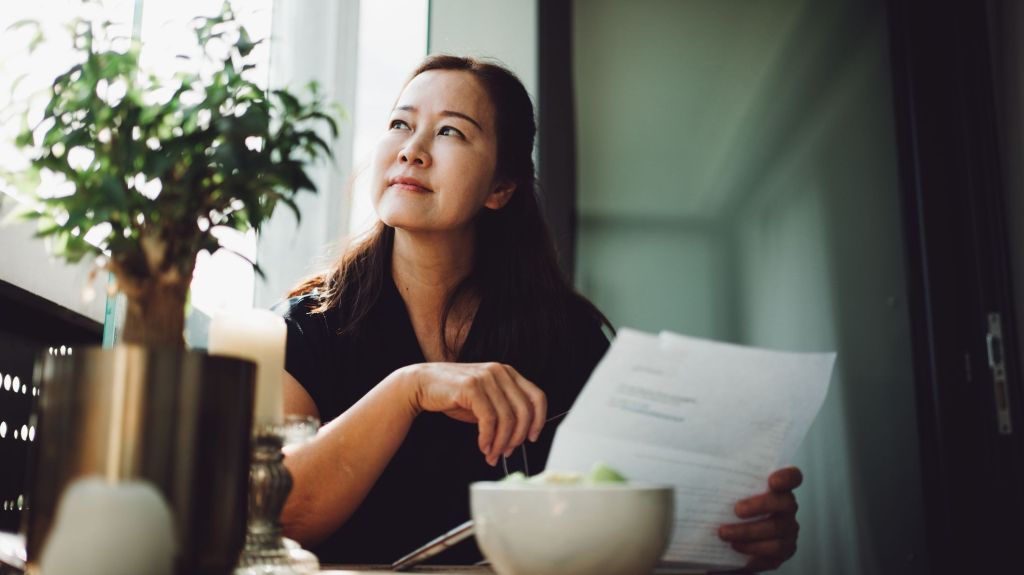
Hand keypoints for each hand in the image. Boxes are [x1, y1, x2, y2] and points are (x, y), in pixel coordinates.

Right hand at [400, 362, 546, 466]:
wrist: (421, 384)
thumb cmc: (453, 395)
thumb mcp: (485, 401)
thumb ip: (503, 412)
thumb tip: (518, 437)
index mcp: (508, 373)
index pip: (537, 396)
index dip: (539, 420)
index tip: (532, 438)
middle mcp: (500, 372)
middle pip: (524, 411)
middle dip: (517, 438)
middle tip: (506, 453)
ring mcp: (486, 377)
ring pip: (506, 418)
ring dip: (500, 442)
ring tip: (491, 454)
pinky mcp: (472, 386)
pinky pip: (489, 419)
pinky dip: (488, 437)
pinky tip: (482, 446)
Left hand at [717, 466, 802, 571]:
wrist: (726, 540)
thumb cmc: (727, 510)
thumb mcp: (725, 493)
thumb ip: (724, 483)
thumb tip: (699, 474)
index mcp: (777, 487)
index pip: (792, 477)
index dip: (787, 477)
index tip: (772, 481)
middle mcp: (786, 507)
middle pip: (785, 502)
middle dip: (760, 505)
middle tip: (737, 510)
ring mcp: (788, 529)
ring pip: (777, 529)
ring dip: (749, 532)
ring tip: (725, 533)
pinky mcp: (783, 550)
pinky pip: (773, 551)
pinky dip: (753, 550)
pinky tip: (735, 547)